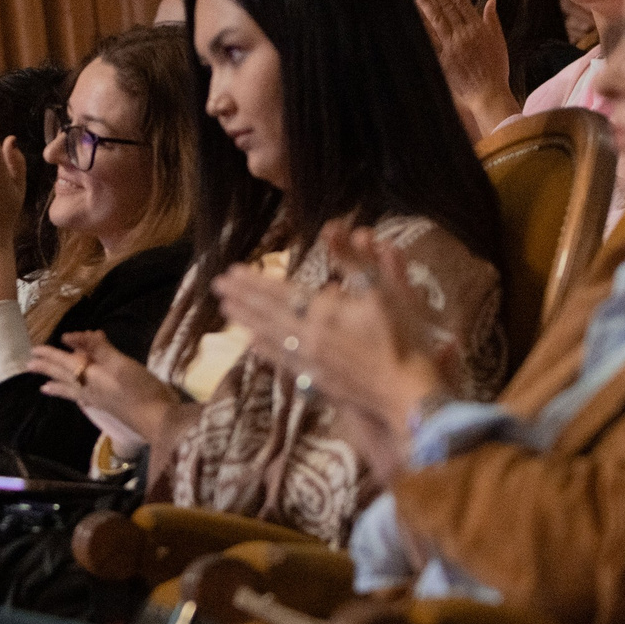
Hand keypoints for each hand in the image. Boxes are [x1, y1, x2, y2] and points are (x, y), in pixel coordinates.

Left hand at [24, 330, 182, 453]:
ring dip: (58, 385)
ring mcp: (99, 399)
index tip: (35, 349)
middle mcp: (90, 389)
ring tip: (44, 387)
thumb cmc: (140, 389)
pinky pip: (83, 398)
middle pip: (64, 376)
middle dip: (48, 369)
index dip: (51, 354)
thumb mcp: (119, 363)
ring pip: (72, 389)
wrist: (159, 419)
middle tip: (30, 364)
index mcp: (90, 377)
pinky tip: (78, 398)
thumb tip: (70, 338)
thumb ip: (96, 349)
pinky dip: (75, 394)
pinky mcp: (109, 405)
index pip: (64, 362)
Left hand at [212, 223, 447, 441]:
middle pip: (267, 314)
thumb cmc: (403, 339)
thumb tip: (330, 228)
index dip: (254, 281)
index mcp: (324, 313)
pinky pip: (282, 361)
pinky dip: (263, 349)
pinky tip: (251, 344)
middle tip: (217, 285)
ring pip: (268, 337)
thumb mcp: (383, 291)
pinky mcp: (317, 381)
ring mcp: (310, 362)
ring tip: (226, 309)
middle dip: (241, 298)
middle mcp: (309, 338)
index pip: (279, 293)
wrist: (407, 395)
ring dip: (246, 321)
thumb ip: (354, 259)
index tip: (231, 271)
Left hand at [412, 0, 515, 139]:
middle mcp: (464, 34)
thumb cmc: (496, 69)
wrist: (489, 94)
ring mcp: (452, 46)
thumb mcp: (499, 41)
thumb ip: (492, 20)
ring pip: (436, 19)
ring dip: (426, 2)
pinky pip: (430, 40)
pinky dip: (421, 26)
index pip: (462, 3)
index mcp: (478, 28)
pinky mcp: (443, 59)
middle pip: (446, 8)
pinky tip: (413, 15)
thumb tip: (491, 0)